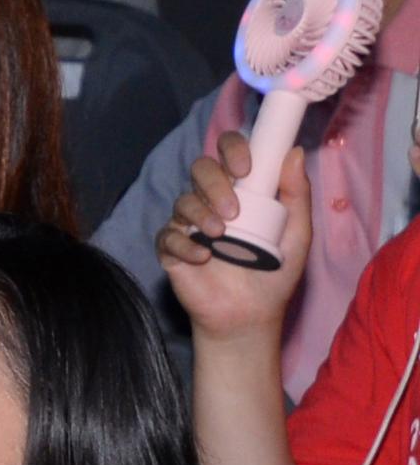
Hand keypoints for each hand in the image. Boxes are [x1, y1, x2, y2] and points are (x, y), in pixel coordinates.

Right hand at [158, 130, 309, 335]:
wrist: (250, 315)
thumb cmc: (274, 275)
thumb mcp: (296, 235)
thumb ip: (296, 195)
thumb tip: (294, 152)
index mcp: (242, 191)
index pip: (228, 152)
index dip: (232, 149)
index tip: (246, 167)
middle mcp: (212, 201)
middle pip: (200, 169)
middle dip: (215, 184)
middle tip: (234, 211)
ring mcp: (189, 224)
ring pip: (183, 200)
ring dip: (201, 214)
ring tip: (221, 236)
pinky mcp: (171, 249)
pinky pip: (168, 235)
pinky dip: (184, 245)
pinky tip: (203, 258)